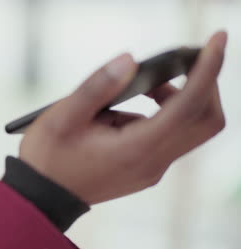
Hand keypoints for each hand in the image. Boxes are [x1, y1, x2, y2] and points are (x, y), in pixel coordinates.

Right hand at [19, 31, 226, 204]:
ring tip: (146, 86)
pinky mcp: (146, 168)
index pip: (188, 106)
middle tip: (182, 61)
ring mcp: (152, 169)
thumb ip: (98, 86)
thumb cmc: (49, 158)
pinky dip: (167, 113)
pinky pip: (172, 137)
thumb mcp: (64, 117)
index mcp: (136, 149)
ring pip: (191, 129)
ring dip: (182, 98)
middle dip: (204, 84)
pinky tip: (133, 107)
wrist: (43, 196)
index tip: (216, 40)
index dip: (207, 70)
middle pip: (205, 120)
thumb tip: (130, 60)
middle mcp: (153, 163)